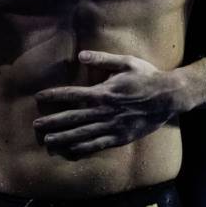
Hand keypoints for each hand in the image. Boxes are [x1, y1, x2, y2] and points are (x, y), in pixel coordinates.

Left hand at [33, 50, 189, 159]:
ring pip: (83, 134)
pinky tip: (71, 151)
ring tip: (48, 142)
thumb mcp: (126, 62)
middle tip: (36, 126)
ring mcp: (113, 126)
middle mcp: (105, 111)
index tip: (39, 97)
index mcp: (104, 92)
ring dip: (64, 138)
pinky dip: (83, 149)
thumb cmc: (147, 76)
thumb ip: (103, 59)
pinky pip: (99, 145)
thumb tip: (81, 55)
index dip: (54, 95)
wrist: (169, 97)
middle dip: (53, 121)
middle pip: (74, 117)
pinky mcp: (121, 137)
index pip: (73, 94)